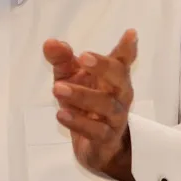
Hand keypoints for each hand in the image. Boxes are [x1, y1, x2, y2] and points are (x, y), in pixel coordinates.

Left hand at [42, 29, 137, 180]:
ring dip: (81, 95)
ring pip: (106, 105)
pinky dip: (78, 122)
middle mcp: (119, 95)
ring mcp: (115, 117)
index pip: (121, 60)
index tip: (130, 33)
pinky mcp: (106, 138)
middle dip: (103, 66)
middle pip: (119, 78)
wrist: (96, 147)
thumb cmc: (86, 104)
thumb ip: (62, 60)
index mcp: (113, 77)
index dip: (127, 48)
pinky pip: (96, 130)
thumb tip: (50, 43)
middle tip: (83, 57)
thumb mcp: (70, 78)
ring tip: (58, 87)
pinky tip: (61, 114)